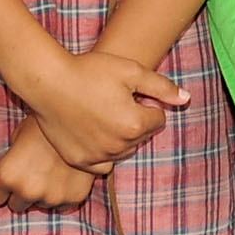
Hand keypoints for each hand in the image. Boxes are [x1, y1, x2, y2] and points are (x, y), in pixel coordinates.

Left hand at [0, 117, 97, 210]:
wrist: (81, 118)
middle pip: (17, 205)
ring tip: (53, 170)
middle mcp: (27, 190)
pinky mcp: (73, 198)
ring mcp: (52, 197)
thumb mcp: (18, 135)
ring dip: (44, 193)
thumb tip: (12, 172)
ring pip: (41, 204)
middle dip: (22, 192)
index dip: (1, 187)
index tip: (9, 180)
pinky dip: (63, 193)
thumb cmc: (45, 122)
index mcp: (8, 175)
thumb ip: (11, 161)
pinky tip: (67, 174)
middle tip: (33, 173)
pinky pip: (62, 204)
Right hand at [24, 48, 186, 171]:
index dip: (146, 103)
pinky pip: (102, 164)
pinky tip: (93, 132)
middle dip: (135, 120)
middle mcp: (119, 145)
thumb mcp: (130, 71)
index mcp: (135, 124)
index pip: (158, 119)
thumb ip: (161, 86)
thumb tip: (186, 99)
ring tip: (103, 113)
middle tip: (114, 100)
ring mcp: (98, 156)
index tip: (128, 91)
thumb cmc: (90, 71)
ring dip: (120, 136)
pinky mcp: (80, 161)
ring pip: (123, 151)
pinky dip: (103, 152)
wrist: (48, 82)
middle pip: (141, 137)